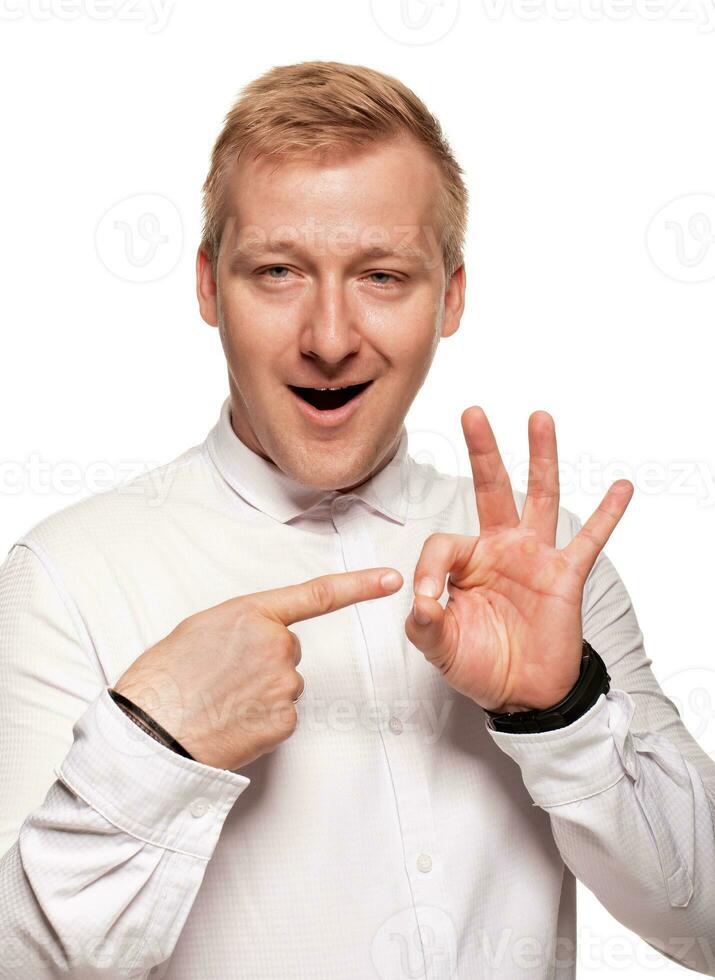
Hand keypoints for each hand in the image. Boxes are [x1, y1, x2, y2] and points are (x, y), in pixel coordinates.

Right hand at [113, 566, 402, 769]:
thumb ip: (240, 625)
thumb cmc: (164, 680)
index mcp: (251, 614)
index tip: (391, 580)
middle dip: (263, 661)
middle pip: (288, 649)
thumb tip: (258, 635)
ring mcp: (283, 684)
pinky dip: (260, 720)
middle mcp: (275, 645)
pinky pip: (281, 715)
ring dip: (260, 692)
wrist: (151, 733)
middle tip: (222, 676)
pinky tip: (231, 721)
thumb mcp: (199, 630)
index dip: (359, 586)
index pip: (317, 595)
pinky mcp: (284, 721)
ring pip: (284, 684)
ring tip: (220, 701)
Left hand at [405, 407, 632, 713]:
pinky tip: (621, 487)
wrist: (520, 694)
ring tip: (539, 418)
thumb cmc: (478, 663)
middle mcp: (500, 549)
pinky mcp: (565, 575)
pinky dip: (607, 515)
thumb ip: (424, 623)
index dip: (431, 571)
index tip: (429, 602)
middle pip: (491, 489)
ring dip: (541, 459)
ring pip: (540, 498)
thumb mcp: (439, 645)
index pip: (443, 544)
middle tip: (472, 413)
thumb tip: (420, 600)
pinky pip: (589, 541)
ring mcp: (534, 558)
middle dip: (482, 451)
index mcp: (465, 562)